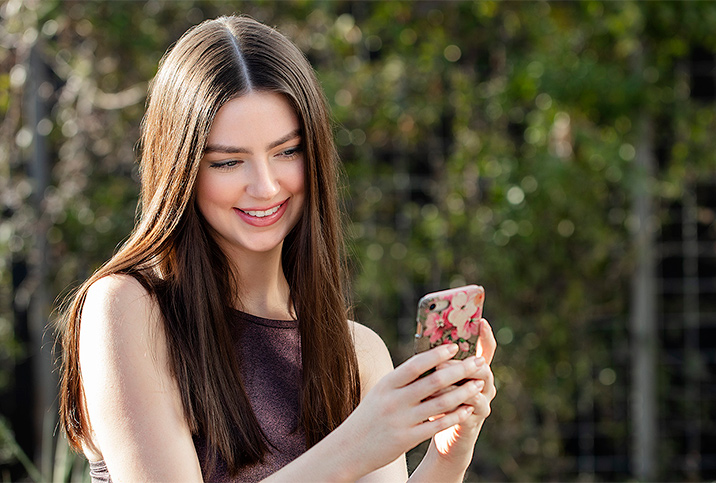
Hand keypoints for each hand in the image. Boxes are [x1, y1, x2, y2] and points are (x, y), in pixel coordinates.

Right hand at [338, 343, 487, 475]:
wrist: (348, 449)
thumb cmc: (368, 417)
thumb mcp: (379, 393)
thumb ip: (401, 381)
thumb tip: (427, 363)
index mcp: (387, 384)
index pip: (416, 363)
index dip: (437, 354)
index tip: (455, 346)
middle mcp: (394, 400)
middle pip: (434, 381)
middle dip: (460, 370)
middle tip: (478, 362)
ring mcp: (401, 420)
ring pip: (440, 403)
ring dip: (463, 392)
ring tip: (479, 384)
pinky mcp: (407, 439)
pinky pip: (437, 425)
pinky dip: (456, 416)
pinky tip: (468, 409)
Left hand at [432, 318, 496, 461]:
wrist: (443, 436)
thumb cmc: (438, 401)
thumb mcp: (438, 379)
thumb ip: (438, 363)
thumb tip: (426, 340)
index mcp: (476, 371)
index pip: (486, 349)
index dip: (486, 335)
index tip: (481, 320)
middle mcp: (484, 384)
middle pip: (483, 367)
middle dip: (463, 363)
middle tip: (442, 363)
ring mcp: (482, 402)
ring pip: (475, 388)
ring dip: (454, 384)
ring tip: (436, 381)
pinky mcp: (474, 420)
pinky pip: (467, 409)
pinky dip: (452, 404)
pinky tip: (436, 402)